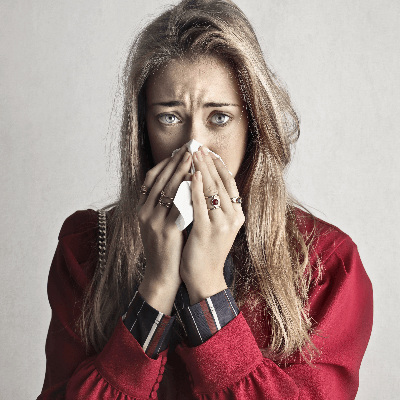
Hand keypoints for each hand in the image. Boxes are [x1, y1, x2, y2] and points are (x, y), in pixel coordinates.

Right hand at [136, 145, 191, 292]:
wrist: (162, 276)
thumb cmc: (165, 249)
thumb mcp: (159, 224)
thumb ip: (165, 206)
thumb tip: (179, 184)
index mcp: (142, 210)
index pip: (151, 179)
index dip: (164, 164)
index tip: (177, 151)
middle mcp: (144, 213)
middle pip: (159, 180)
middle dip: (174, 162)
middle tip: (187, 147)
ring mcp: (153, 222)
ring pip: (167, 190)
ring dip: (180, 171)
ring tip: (192, 157)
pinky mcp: (166, 231)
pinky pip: (177, 206)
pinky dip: (186, 192)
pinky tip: (196, 182)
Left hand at [180, 146, 244, 304]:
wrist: (205, 278)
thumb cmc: (207, 250)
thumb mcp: (216, 225)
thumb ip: (214, 206)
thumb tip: (204, 182)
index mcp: (237, 214)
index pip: (229, 183)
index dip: (218, 165)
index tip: (208, 151)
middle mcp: (233, 217)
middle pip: (221, 182)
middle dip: (208, 162)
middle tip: (198, 146)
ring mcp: (222, 224)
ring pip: (212, 190)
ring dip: (202, 169)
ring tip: (193, 154)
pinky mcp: (207, 231)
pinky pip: (201, 204)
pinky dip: (196, 188)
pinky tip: (190, 176)